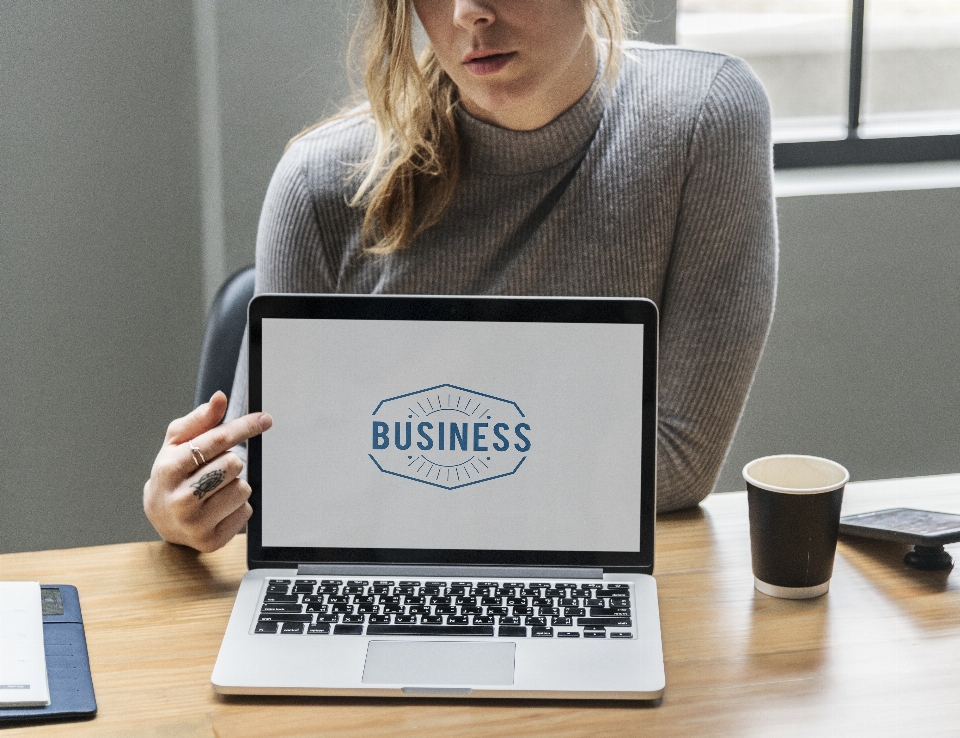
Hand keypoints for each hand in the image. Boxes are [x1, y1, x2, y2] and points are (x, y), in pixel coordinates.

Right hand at [143, 391, 272, 552]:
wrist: (161, 517)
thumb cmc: (173, 473)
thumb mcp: (177, 443)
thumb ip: (200, 420)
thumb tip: (220, 398)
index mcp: (169, 468)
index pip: (217, 440)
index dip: (245, 427)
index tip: (265, 419)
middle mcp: (180, 498)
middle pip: (234, 464)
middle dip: (231, 461)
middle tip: (214, 468)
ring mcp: (195, 523)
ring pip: (243, 488)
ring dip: (236, 484)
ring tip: (214, 489)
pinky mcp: (211, 541)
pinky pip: (246, 511)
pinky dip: (238, 506)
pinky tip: (218, 507)